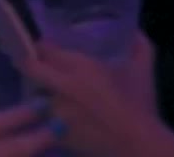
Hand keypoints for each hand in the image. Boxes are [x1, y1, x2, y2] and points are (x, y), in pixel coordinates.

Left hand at [26, 33, 173, 156]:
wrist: (134, 142)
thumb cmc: (138, 103)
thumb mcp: (143, 70)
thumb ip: (140, 46)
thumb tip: (136, 32)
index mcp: (81, 66)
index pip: (45, 50)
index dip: (43, 48)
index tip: (46, 48)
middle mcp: (62, 85)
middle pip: (30, 69)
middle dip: (31, 66)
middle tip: (39, 67)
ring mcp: (55, 111)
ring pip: (35, 96)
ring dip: (40, 93)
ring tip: (51, 95)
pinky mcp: (54, 132)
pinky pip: (44, 121)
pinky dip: (49, 117)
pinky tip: (60, 118)